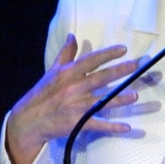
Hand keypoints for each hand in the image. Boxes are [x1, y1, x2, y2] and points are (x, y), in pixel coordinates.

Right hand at [6, 34, 139, 163]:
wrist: (27, 121)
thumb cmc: (41, 95)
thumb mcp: (52, 72)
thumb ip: (66, 55)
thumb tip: (72, 36)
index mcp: (67, 74)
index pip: (91, 61)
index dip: (107, 54)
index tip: (123, 49)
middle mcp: (73, 88)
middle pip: (100, 78)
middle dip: (119, 71)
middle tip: (136, 66)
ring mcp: (76, 106)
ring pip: (102, 101)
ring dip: (120, 99)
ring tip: (135, 96)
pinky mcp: (77, 123)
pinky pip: (98, 124)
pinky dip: (112, 127)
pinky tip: (127, 128)